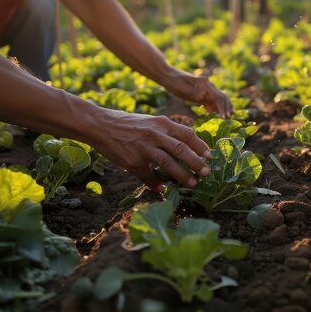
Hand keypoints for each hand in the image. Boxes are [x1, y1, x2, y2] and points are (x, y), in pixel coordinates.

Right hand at [91, 110, 211, 190]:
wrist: (100, 125)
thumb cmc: (127, 124)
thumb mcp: (150, 122)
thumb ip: (166, 132)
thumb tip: (184, 146)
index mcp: (162, 123)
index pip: (187, 134)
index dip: (200, 145)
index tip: (209, 155)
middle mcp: (155, 135)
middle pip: (181, 149)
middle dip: (196, 162)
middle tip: (207, 172)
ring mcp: (144, 148)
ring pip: (168, 163)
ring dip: (182, 175)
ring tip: (193, 183)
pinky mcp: (133, 161)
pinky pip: (148, 176)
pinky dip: (156, 184)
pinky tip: (162, 189)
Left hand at [166, 69, 232, 117]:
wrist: (168, 75)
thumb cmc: (174, 81)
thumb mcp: (182, 87)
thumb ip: (193, 92)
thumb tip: (204, 97)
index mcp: (205, 84)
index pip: (218, 97)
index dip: (223, 108)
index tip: (225, 117)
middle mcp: (208, 87)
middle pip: (222, 98)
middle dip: (227, 108)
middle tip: (230, 119)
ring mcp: (205, 90)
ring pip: (218, 100)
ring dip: (223, 108)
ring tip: (228, 118)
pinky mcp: (201, 94)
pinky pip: (211, 102)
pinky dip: (216, 109)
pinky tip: (217, 117)